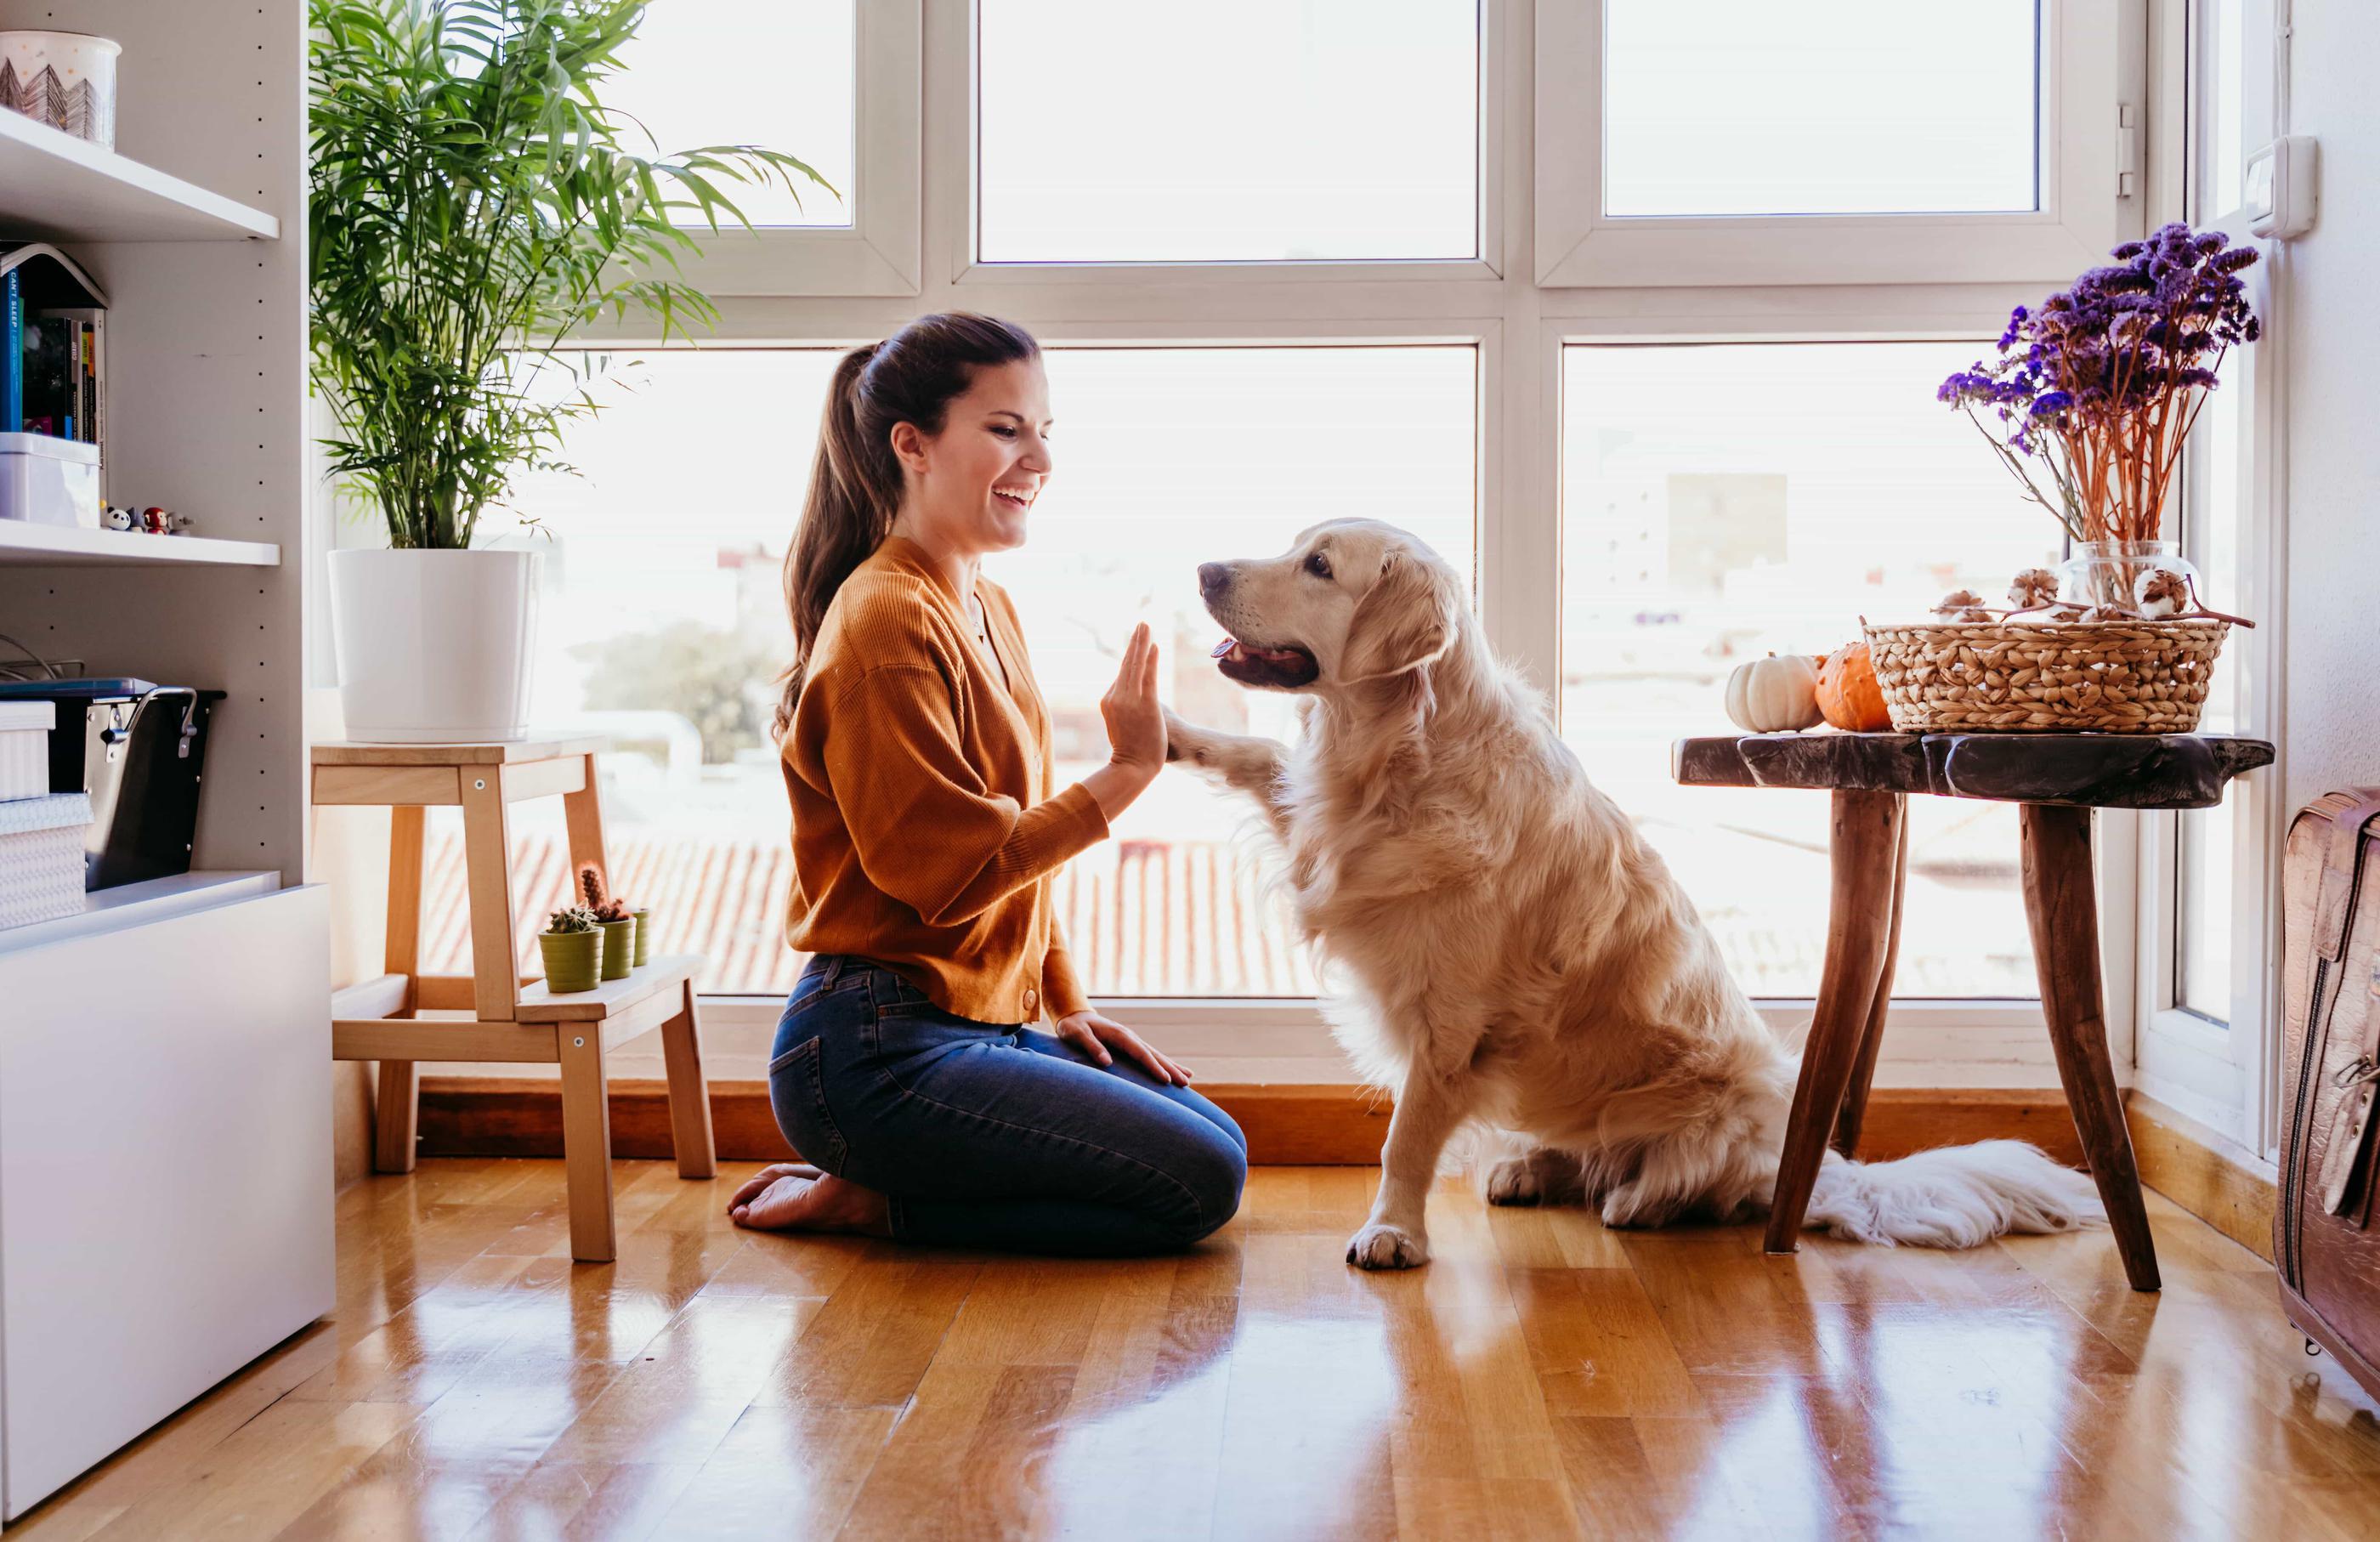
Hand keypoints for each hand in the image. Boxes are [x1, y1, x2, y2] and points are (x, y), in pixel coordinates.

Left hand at [1055, 1008, 1193, 1085]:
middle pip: (1154, 1054)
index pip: (1141, 1053)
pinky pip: (1149, 1054)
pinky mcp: (1130, 1044)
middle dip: (1171, 1068)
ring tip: (1188, 1079)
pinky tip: (1172, 1070)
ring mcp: (1131, 1040)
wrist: (1074, 1015)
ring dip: (1171, 1066)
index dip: (1154, 1067)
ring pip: (1155, 1054)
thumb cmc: (1073, 1027)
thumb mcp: (1076, 1035)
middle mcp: (1129, 1036)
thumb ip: (1092, 1047)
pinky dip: (1162, 1063)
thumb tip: (1108, 1062)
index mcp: (1120, 1034)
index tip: (1167, 1079)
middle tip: (1186, 1083)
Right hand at [1100, 622, 1164, 773]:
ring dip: (1142, 643)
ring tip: (1146, 626)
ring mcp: (1129, 700)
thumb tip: (1132, 698)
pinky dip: (1151, 660)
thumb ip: (1124, 707)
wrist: (1133, 768)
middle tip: (1142, 624)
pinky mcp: (1145, 705)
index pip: (1122, 675)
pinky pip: (1148, 676)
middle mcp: (1115, 697)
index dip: (1132, 657)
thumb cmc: (1131, 750)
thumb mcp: (1121, 724)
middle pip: (1126, 663)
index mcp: (1108, 700)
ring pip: (1135, 666)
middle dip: (1135, 642)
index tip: (1139, 641)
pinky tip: (1155, 646)